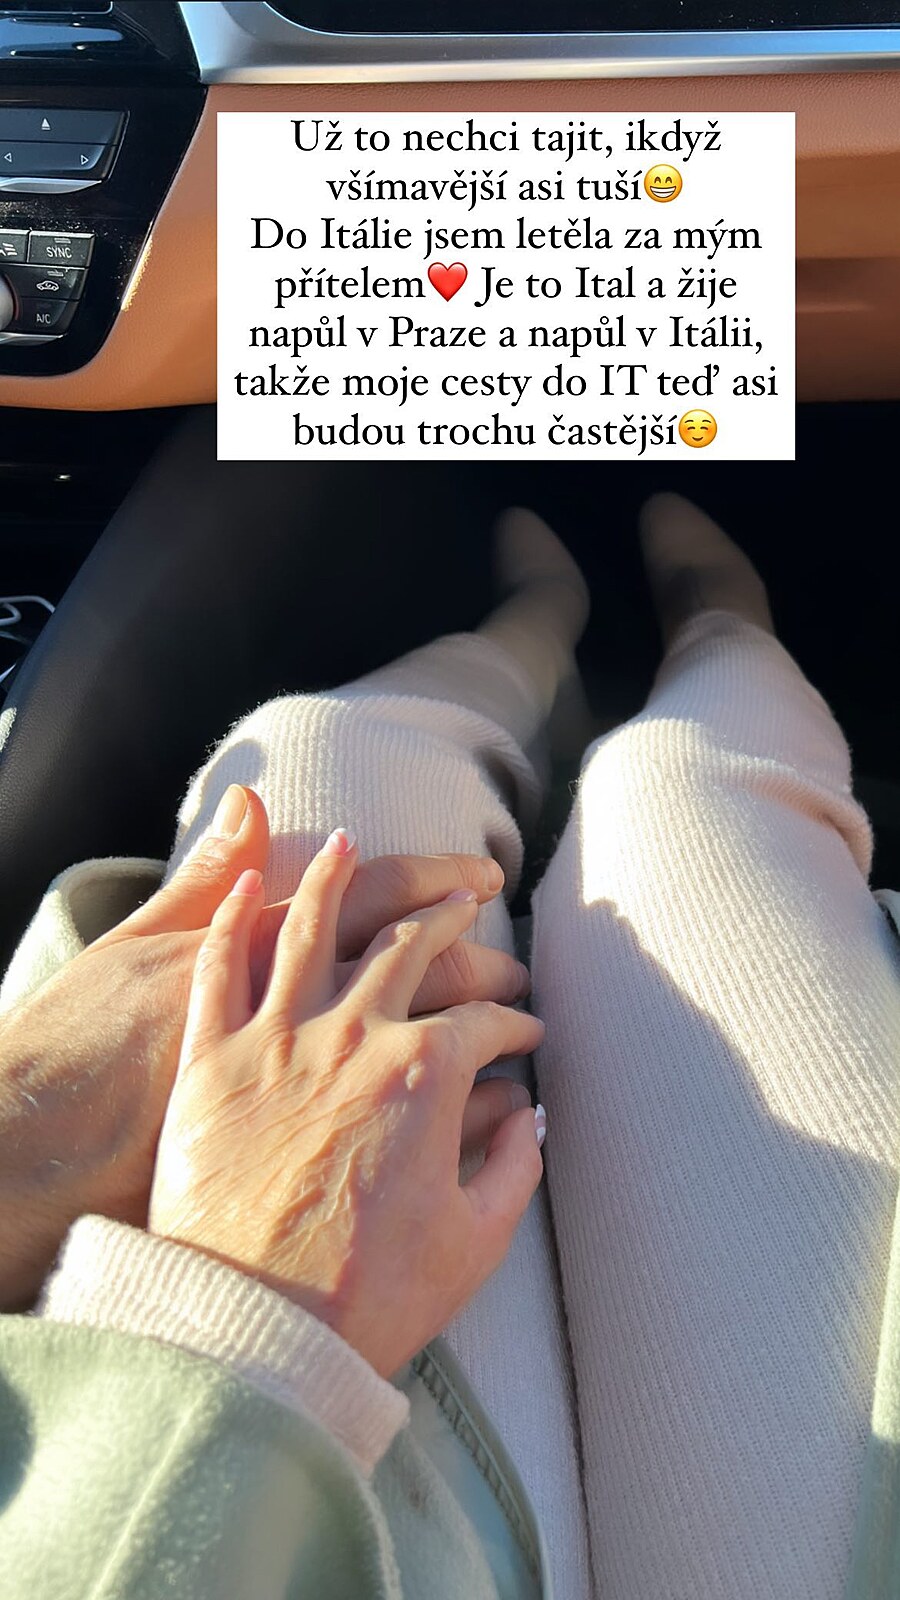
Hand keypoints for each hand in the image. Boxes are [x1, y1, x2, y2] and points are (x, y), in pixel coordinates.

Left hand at [149, 830, 544, 1376]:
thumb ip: (515, 1167)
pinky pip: (219, 967)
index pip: (487, 1020)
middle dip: (448, 918)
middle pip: (410, 946)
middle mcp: (356, 1034)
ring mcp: (277, 1039)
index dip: (516, 1020)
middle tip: (467, 902)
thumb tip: (533, 1119)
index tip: (527, 1029)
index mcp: (427, 1073)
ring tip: (348, 842)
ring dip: (336, 876)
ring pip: (311, 928)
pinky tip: (247, 886)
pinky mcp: (209, 1060)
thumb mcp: (474, 1241)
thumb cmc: (367, 1298)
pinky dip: (232, 919)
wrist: (252, 1331)